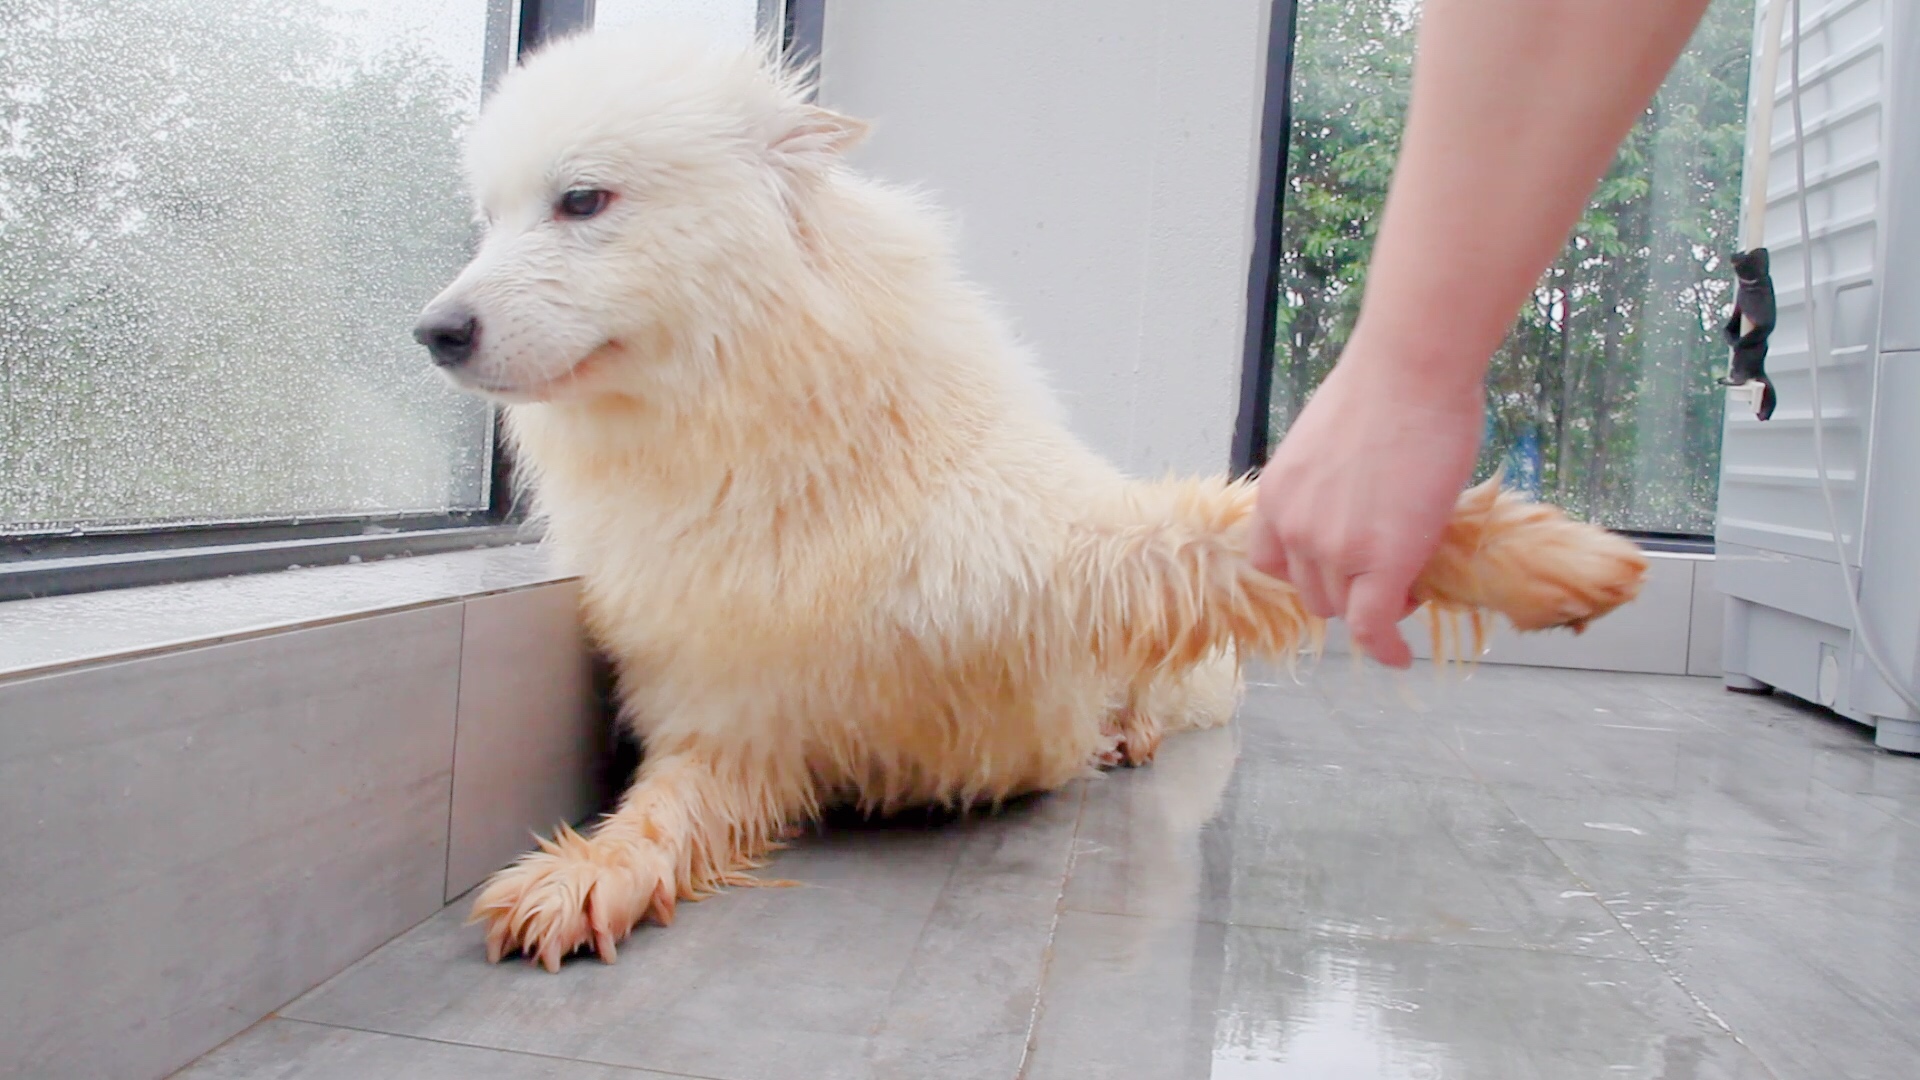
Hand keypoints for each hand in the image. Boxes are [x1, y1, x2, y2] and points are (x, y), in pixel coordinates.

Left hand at [1247, 340, 1483, 667]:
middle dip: (1348, 589)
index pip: (1273, 562)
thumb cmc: (1384, 389)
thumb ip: (1329, 486)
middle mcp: (1292, 529)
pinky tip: (1400, 657)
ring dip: (1375, 606)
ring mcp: (1331, 550)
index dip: (1308, 571)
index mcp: (1275, 498)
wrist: (1410, 369)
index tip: (1340, 569)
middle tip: (1394, 571)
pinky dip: (1386, 648)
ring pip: (1343, 609)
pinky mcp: (1379, 565)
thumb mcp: (1329, 444)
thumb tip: (1358, 501)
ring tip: (1413, 584)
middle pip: (1311, 590)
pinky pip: (1373, 627)